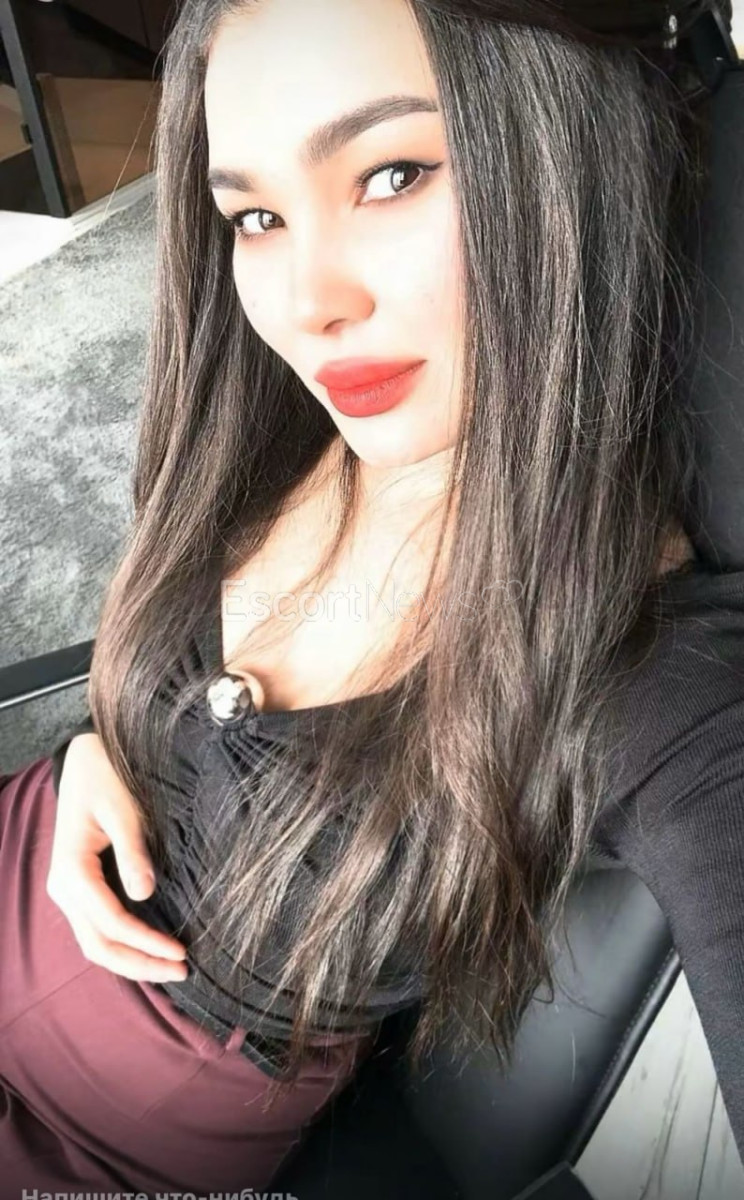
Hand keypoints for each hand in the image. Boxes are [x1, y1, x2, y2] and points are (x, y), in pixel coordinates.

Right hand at [46, 732, 188, 982]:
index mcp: (71, 871)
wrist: (85, 761)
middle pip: (98, 946)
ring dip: (131, 960)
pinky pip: (97, 928)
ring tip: (170, 968)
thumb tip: (145, 894)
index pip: (112, 922)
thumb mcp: (124, 809)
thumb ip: (132, 851)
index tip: (182, 952)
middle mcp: (63, 888)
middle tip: (182, 972)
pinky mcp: (80, 889)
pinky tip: (150, 950)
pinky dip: (123, 946)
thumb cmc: (107, 779)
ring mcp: (68, 892)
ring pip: (95, 943)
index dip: (147, 942)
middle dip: (140, 964)